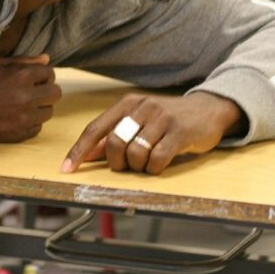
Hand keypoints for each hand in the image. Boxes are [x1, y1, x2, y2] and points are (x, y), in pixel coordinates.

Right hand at [0, 54, 61, 142]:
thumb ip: (24, 61)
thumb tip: (46, 59)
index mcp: (21, 76)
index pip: (49, 73)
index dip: (42, 74)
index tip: (33, 77)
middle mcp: (26, 98)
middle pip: (55, 94)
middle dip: (46, 89)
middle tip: (33, 90)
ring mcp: (23, 119)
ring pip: (48, 112)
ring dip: (39, 107)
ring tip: (23, 103)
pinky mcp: (17, 135)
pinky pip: (37, 128)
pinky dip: (31, 122)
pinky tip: (17, 116)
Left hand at [61, 92, 242, 175]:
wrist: (207, 109)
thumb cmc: (168, 119)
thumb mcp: (139, 121)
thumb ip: (113, 136)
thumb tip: (85, 156)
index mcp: (128, 103)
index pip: (96, 128)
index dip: (79, 150)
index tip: (67, 169)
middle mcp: (143, 107)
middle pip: (114, 144)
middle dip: (118, 163)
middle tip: (129, 165)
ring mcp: (162, 118)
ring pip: (135, 154)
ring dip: (139, 166)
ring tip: (149, 160)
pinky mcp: (180, 132)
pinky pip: (157, 160)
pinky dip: (155, 168)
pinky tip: (161, 162)